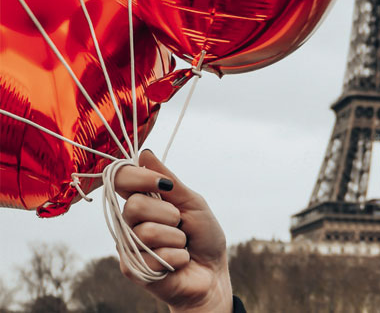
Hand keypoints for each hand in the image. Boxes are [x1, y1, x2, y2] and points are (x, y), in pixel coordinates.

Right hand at [114, 150, 232, 312]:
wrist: (213, 272)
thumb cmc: (203, 236)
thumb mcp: (192, 202)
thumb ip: (169, 180)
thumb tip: (145, 153)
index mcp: (142, 201)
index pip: (120, 179)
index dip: (138, 177)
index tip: (164, 183)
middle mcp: (129, 222)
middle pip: (134, 205)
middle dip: (169, 214)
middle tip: (180, 224)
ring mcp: (129, 246)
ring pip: (146, 232)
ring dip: (176, 238)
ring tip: (181, 244)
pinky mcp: (133, 268)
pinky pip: (154, 255)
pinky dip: (178, 256)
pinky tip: (179, 261)